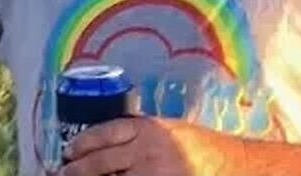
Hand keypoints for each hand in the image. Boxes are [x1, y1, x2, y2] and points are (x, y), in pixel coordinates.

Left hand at [59, 117, 243, 175]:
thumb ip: (137, 133)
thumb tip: (100, 143)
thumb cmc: (200, 146)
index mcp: (148, 130)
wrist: (236, 165)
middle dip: (76, 171)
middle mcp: (148, 151)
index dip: (80, 145)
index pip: (103, 134)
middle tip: (64, 174)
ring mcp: (155, 175)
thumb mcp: (167, 130)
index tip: (68, 152)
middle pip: (100, 163)